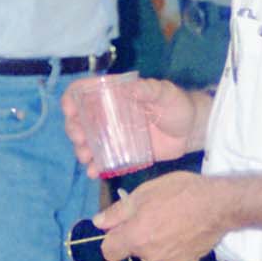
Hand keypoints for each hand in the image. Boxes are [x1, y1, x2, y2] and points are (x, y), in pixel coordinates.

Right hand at [62, 77, 204, 176]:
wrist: (191, 131)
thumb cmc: (177, 105)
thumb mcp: (164, 93)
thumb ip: (150, 90)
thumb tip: (133, 88)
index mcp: (115, 94)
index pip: (86, 91)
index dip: (72, 98)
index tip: (70, 110)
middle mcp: (110, 114)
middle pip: (81, 119)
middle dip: (74, 129)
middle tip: (80, 139)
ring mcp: (114, 135)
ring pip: (88, 141)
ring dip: (81, 150)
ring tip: (86, 157)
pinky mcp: (122, 153)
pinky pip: (103, 160)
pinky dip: (95, 167)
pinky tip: (94, 172)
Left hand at [94, 171, 225, 260]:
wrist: (217, 204)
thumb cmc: (179, 192)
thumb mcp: (144, 192)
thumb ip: (118, 211)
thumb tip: (98, 223)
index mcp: (134, 236)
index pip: (108, 248)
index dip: (110, 236)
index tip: (119, 225)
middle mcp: (147, 254)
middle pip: (129, 251)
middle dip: (132, 237)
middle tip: (147, 216)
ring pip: (147, 259)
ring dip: (148, 248)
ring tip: (164, 226)